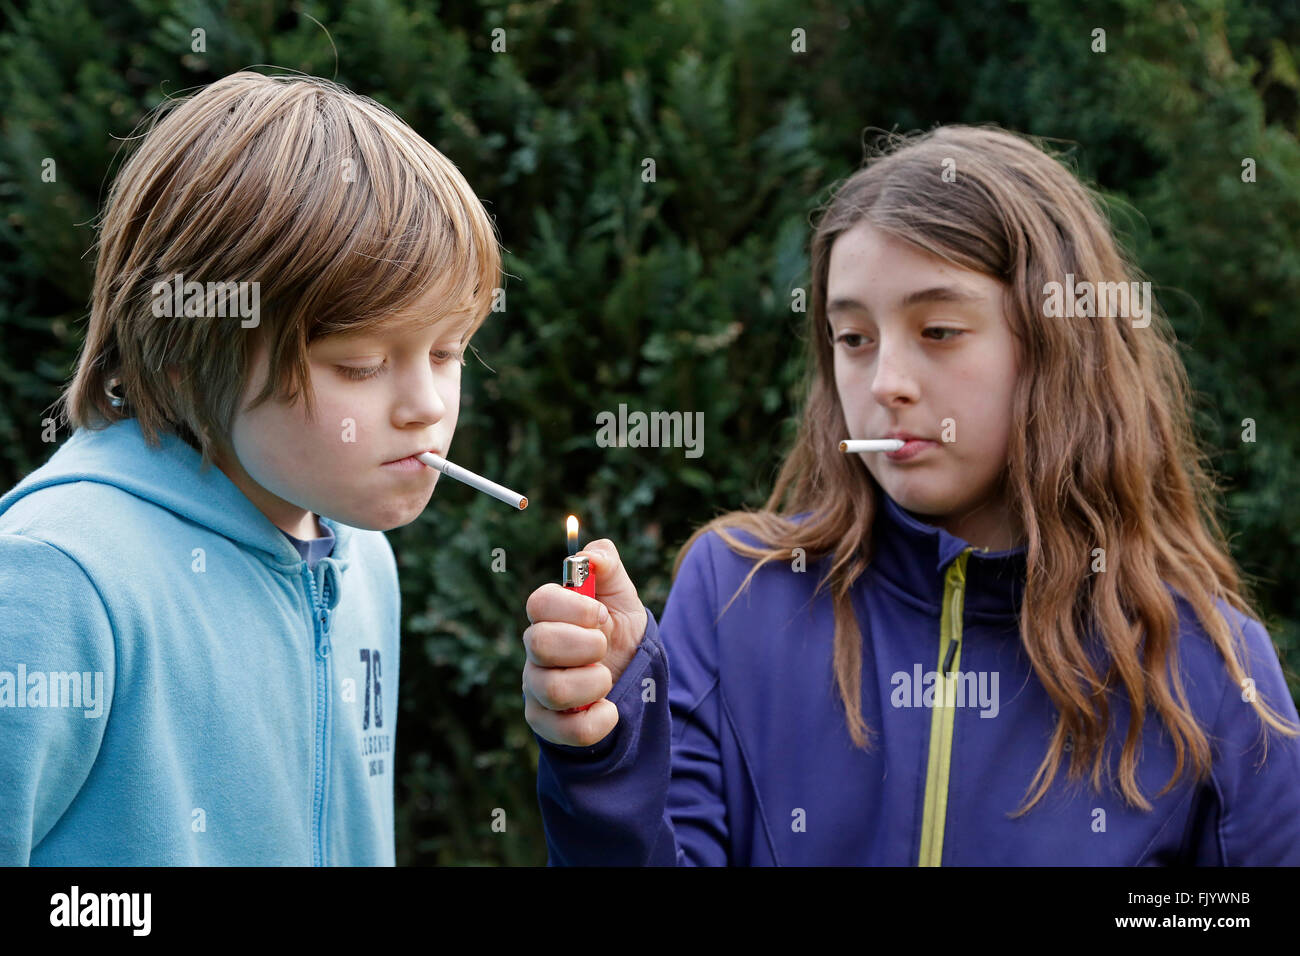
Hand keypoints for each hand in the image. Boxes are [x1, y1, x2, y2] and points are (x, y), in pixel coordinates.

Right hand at [522, 539, 648, 746]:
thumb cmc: (618, 630)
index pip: (539, 602)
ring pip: (552, 689)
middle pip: (538, 643)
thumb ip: (606, 563)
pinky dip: (597, 721)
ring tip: (606, 678)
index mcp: (549, 614)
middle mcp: (535, 650)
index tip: (600, 614)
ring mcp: (536, 687)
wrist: (631, 677)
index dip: (575, 607)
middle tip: (603, 645)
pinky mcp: (546, 723)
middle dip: (586, 644)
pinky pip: (566, 731)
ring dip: (594, 683)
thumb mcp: (621, 593)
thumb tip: (590, 556)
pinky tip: (609, 709)